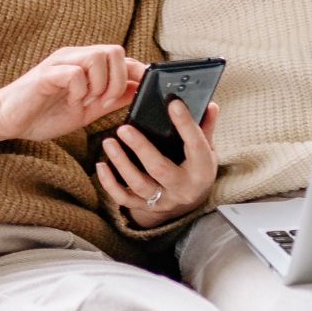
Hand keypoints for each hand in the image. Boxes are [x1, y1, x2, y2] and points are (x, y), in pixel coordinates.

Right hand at [0, 46, 141, 143]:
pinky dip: (80, 91)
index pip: (121, 57)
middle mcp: (74, 57)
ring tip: (85, 102)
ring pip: (97, 57)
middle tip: (103, 101)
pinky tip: (71, 102)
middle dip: (117, 81)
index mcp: (86, 64)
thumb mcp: (87, 109)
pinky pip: (75, 73)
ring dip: (99, 85)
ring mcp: (60, 63)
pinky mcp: (46, 74)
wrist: (9, 122)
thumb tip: (138, 90)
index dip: (137, 72)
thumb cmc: (45, 114)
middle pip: (115, 51)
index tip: (143, 91)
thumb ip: (111, 99)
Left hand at [96, 98, 219, 228]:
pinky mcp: (146, 207)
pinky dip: (110, 184)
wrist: (190, 202)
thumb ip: (205, 128)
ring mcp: (163, 200)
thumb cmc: (196, 168)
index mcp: (202, 170)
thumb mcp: (206, 150)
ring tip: (108, 142)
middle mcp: (183, 188)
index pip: (195, 145)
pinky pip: (124, 198)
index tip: (173, 103)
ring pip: (139, 184)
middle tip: (124, 128)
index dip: (185, 123)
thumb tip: (210, 105)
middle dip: (141, 148)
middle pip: (160, 168)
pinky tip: (101, 166)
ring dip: (121, 163)